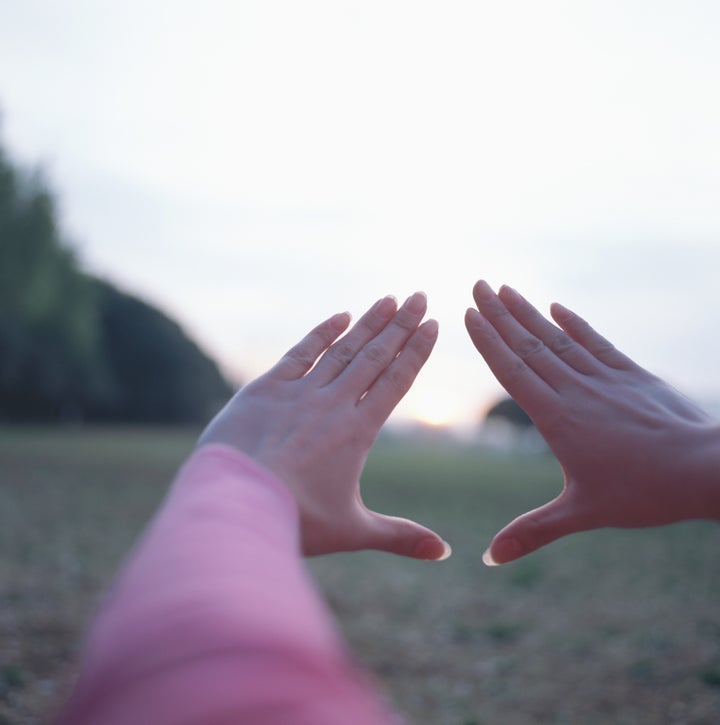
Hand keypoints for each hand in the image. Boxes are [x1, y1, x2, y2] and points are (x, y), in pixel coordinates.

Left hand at [198, 292, 449, 559]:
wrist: (234, 506)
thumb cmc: (295, 522)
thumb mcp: (352, 530)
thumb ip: (400, 537)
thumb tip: (445, 554)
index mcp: (358, 432)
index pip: (396, 381)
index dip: (417, 352)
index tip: (434, 325)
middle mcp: (333, 404)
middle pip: (375, 356)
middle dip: (401, 325)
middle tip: (421, 297)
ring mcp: (298, 393)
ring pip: (343, 349)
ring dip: (369, 322)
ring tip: (391, 299)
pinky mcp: (265, 389)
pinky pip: (299, 353)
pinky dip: (322, 332)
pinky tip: (340, 315)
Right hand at [465, 280, 719, 564]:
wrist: (707, 470)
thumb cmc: (645, 494)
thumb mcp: (583, 514)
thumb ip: (533, 531)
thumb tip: (489, 558)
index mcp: (558, 419)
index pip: (513, 370)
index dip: (488, 341)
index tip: (468, 314)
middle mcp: (577, 390)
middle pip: (530, 345)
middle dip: (500, 314)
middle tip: (477, 284)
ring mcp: (605, 378)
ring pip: (558, 338)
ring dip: (529, 312)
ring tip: (505, 288)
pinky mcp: (631, 375)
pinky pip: (595, 343)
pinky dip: (574, 323)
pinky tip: (557, 307)